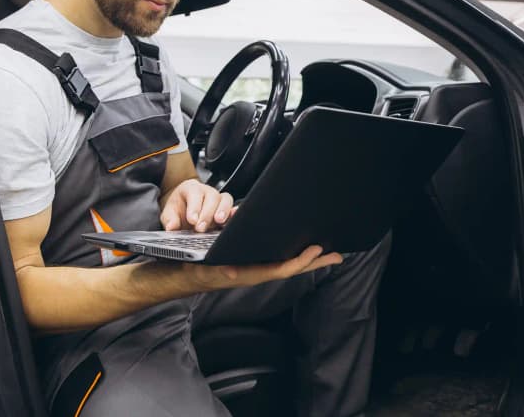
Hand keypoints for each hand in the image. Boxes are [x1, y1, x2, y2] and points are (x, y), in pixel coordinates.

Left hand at [160, 179, 235, 231]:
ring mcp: (217, 199)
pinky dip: (234, 212)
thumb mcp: (169, 214)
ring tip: (219, 222)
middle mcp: (206, 191)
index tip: (192, 220)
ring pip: (225, 199)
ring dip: (223, 211)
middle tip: (201, 228)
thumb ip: (170, 219)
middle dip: (207, 213)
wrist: (184, 211)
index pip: (195, 193)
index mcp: (191, 188)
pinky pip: (233, 207)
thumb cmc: (178, 209)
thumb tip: (171, 227)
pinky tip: (233, 218)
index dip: (195, 207)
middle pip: (212, 196)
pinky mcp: (225, 209)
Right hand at [180, 245, 342, 290]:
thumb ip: (220, 267)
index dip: (300, 261)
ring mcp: (257, 270)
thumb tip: (233, 270)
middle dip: (315, 263)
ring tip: (327, 252)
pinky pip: (280, 262)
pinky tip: (301, 250)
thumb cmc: (196, 267)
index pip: (281, 270)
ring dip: (308, 260)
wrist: (186, 274)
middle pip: (292, 268)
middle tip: (337, 255)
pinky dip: (294, 256)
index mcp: (249, 273)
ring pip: (288, 265)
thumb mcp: (207, 265)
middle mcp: (257, 273)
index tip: (316, 250)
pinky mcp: (255, 265)